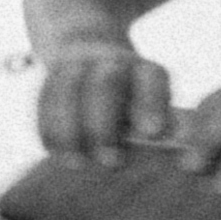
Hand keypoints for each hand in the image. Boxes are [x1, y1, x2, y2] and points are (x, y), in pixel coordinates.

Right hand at [36, 38, 170, 163]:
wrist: (90, 55)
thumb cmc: (133, 103)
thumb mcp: (153, 110)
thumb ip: (160, 129)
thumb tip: (175, 154)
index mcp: (146, 71)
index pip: (152, 80)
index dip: (152, 104)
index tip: (152, 133)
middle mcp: (112, 61)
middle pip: (106, 83)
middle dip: (104, 125)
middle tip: (111, 162)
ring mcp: (79, 64)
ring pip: (68, 88)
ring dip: (70, 129)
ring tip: (75, 163)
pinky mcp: (52, 74)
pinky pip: (45, 97)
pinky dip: (48, 126)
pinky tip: (53, 151)